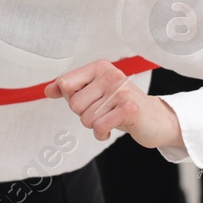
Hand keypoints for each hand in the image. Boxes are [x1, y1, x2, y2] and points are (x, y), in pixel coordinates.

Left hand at [46, 61, 181, 147]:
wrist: (155, 119)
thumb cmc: (120, 106)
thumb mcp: (94, 93)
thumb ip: (70, 90)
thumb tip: (47, 90)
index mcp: (99, 67)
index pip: (65, 83)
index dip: (72, 99)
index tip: (89, 100)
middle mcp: (110, 75)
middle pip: (74, 104)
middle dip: (85, 115)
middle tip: (104, 112)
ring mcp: (121, 91)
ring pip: (86, 118)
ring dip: (95, 125)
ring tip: (110, 119)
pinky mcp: (129, 109)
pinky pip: (98, 127)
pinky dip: (101, 134)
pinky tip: (110, 130)